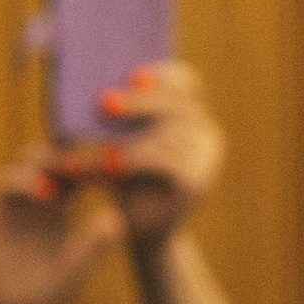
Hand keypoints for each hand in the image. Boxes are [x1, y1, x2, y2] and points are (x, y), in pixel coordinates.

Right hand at [0, 147, 116, 303]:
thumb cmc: (44, 287)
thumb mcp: (73, 269)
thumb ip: (92, 247)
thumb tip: (118, 222)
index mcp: (63, 203)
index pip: (81, 170)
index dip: (98, 164)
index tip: (118, 164)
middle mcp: (39, 193)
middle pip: (55, 154)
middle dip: (74, 150)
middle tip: (96, 153)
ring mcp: (15, 198)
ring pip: (31, 159)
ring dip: (50, 158)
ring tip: (73, 168)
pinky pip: (5, 183)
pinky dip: (24, 181)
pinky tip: (45, 192)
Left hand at [94, 59, 223, 251]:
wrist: (144, 229)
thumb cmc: (130, 177)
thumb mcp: (128, 138)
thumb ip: (125, 112)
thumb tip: (98, 86)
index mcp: (194, 117)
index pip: (187, 81)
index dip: (162, 73)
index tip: (132, 75)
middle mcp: (208, 135)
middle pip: (176, 104)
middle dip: (139, 101)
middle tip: (103, 103)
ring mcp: (206, 159)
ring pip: (162, 134)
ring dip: (122, 137)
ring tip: (94, 140)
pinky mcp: (195, 183)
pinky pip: (161, 161)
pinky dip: (130, 160)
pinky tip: (108, 164)